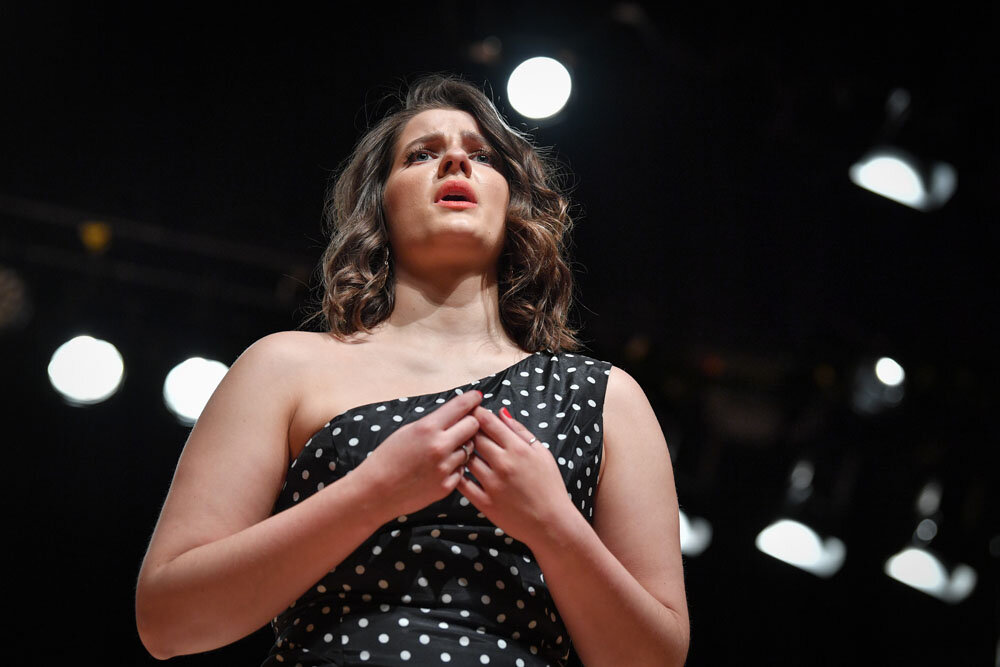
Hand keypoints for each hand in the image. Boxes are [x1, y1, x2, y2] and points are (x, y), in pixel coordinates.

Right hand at [354, 390, 481, 522]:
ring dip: (462, 446)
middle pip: (473, 425)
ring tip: (444, 451)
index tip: (477, 397)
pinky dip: (455, 466)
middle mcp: (440, 446)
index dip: (472, 399)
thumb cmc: (387, 458)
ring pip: (470, 449)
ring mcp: (445, 468)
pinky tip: (439, 468)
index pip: (461, 406)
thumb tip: (455, 414)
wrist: (376, 491)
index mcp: (428, 428)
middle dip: (470, 423)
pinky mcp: (447, 486)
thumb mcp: (407, 431)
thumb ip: (433, 423)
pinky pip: (462, 469)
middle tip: (463, 426)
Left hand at [457, 406, 577, 546]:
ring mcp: (492, 484)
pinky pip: (463, 484)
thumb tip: (501, 413)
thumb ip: (521, 432)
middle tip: (465, 429)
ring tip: (464, 450)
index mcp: (518, 449)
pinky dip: (459, 474)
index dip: (477, 414)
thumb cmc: (549, 486)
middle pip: (475, 438)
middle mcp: (503, 464)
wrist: (551, 522)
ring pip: (467, 459)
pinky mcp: (484, 502)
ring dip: (464, 452)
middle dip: (468, 431)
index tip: (472, 412)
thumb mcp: (542, 453)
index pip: (489, 423)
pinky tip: (461, 471)